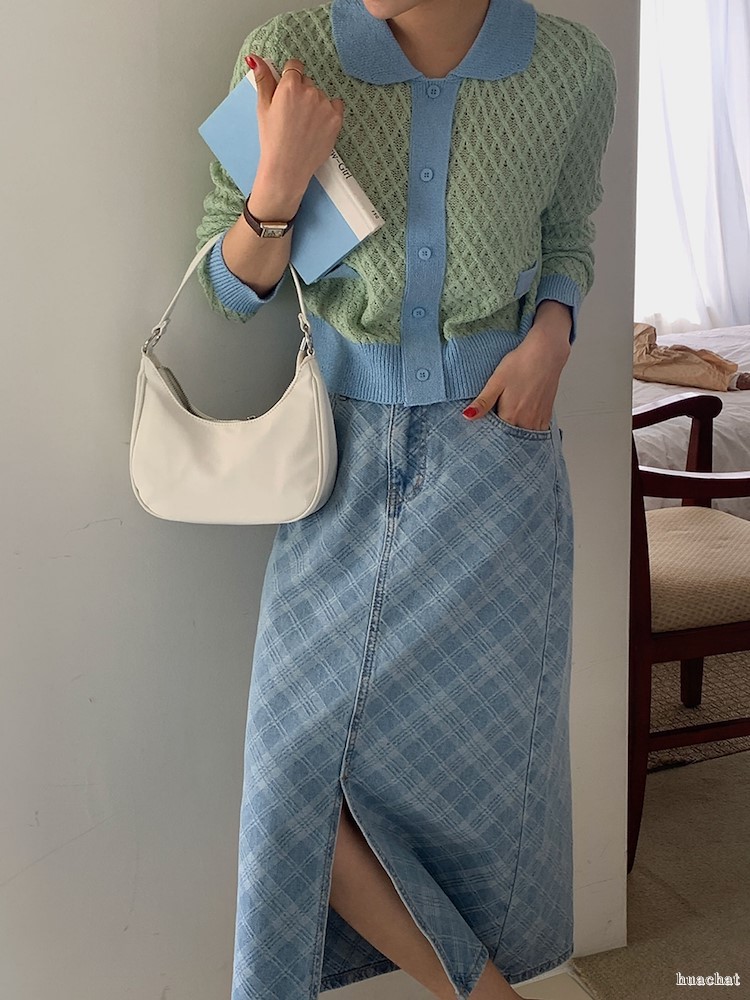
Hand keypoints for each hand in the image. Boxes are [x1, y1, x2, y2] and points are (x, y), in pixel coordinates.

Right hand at [249, 54, 344, 194]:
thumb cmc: (273, 140)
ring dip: (314, 104)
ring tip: (304, 125)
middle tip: (292, 115)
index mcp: (290, 86)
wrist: (288, 167)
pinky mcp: (336, 119)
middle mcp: (310, 92)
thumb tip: (255, 58)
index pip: (294, 66)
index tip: (287, 94)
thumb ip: (263, 79)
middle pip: (307, 82)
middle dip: (301, 93)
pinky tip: (317, 126)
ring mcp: (325, 105)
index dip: (289, 79)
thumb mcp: (263, 107)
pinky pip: (336, 106)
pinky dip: (329, 112)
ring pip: (320, 95)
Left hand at [462, 323, 570, 430]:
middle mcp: (526, 421)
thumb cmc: (520, 364)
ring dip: (516, 437)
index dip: (488, 436)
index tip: (483, 434)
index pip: (496, 436)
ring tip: (508, 428)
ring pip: (524, 437)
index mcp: (511, 415)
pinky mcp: (547, 415)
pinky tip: (523, 424)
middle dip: (502, 439)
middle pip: (511, 439)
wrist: (545, 353)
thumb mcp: (496, 381)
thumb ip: (483, 402)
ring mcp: (538, 419)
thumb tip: (467, 416)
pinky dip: (529, 432)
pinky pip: (537, 432)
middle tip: (494, 432)